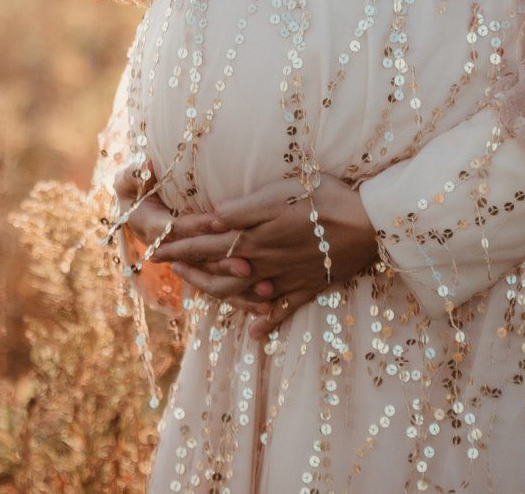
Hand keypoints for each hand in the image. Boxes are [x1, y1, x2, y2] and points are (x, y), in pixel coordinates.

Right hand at [110, 158, 269, 308]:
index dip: (197, 226)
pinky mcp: (202, 269)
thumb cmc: (135, 189)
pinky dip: (244, 298)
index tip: (219, 221)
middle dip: (223, 264)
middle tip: (247, 268)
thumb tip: (148, 163)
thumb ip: (137, 173)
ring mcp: (187, 263)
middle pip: (200, 261)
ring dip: (238, 288)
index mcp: (152, 227)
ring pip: (214, 281)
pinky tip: (268, 305)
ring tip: (265, 293)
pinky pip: (223, 288)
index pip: (178, 229)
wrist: (134, 209)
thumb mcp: (131, 179)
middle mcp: (170, 250)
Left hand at [144, 174, 380, 336]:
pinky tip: (254, 332)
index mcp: (255, 237)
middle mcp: (265, 263)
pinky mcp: (308, 287)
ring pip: (242, 292)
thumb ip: (244, 209)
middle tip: (164, 265)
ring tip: (195, 288)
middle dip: (188, 267)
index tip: (154, 247)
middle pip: (218, 270)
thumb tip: (210, 218)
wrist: (370, 224)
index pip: (206, 243)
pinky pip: (281, 310)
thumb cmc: (325, 198)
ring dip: (215, 291)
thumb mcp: (281, 193)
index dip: (178, 245)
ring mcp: (286, 279)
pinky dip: (265, 322)